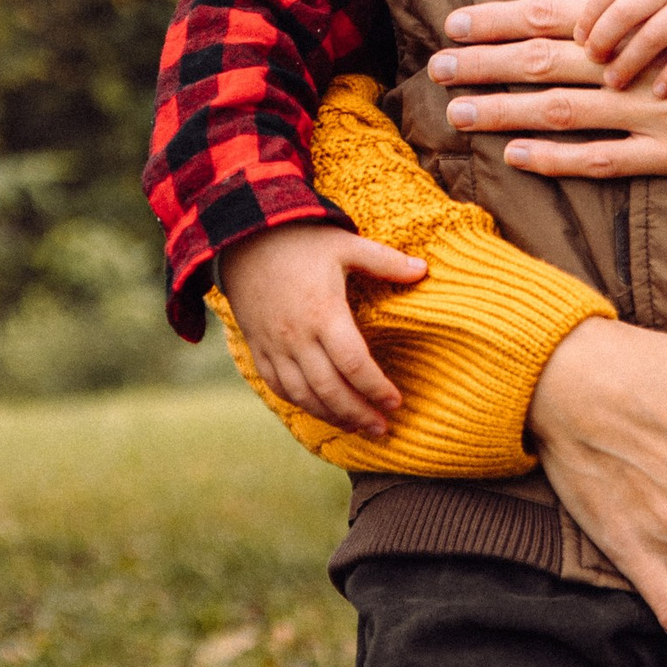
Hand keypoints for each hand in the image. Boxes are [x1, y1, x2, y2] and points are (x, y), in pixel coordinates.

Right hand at [218, 221, 427, 437]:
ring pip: (303, 394)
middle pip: (330, 388)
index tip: (396, 402)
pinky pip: (278, 386)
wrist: (242, 239)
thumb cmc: (300, 240)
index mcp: (323, 312)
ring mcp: (274, 345)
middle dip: (358, 413)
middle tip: (382, 428)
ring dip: (331, 415)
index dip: (376, 388)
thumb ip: (385, 261)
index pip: (354, 363)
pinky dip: (301, 403)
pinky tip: (321, 409)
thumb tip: (424, 270)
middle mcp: (297, 336)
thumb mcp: (345, 244)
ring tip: (357, 427)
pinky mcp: (258, 348)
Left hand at [432, 6, 666, 180]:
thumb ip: (631, 8)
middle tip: (437, 65)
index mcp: (647, 24)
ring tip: (457, 111)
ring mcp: (660, 112)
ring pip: (566, 108)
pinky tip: (519, 154)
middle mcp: (644, 65)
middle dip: (486, 61)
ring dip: (507, 109)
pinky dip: (560, 156)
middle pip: (546, 58)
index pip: (555, 16)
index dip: (501, 18)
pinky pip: (608, 159)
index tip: (453, 21)